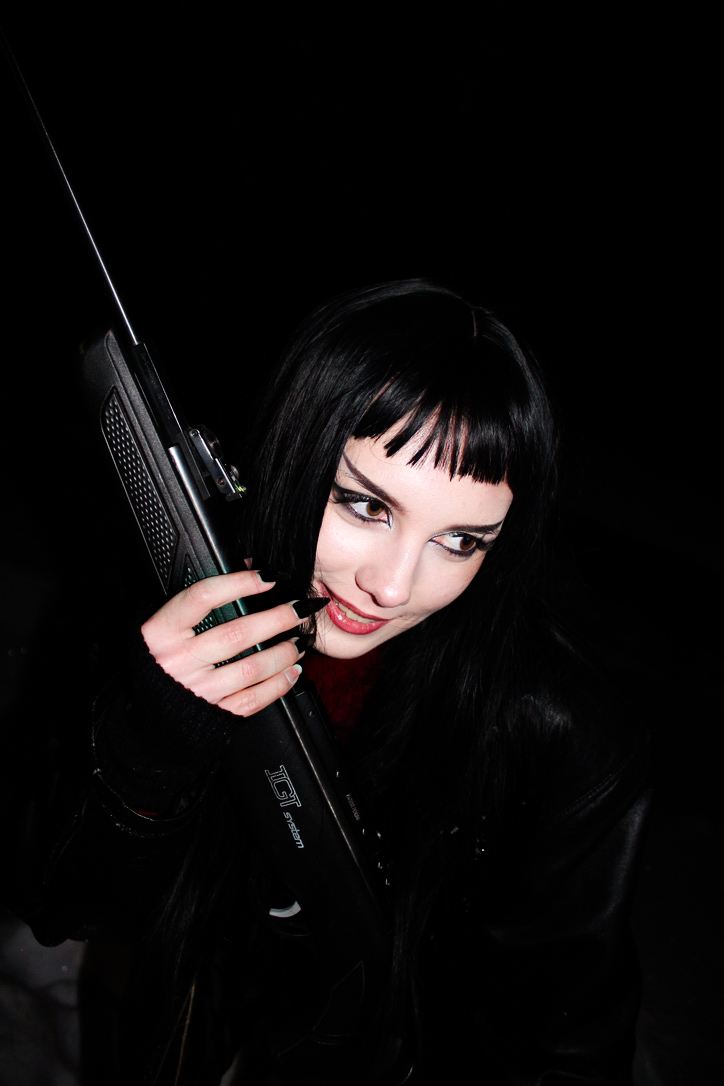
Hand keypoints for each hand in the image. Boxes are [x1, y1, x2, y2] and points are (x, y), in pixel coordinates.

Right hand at [140, 570, 325, 716]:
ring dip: (283, 653)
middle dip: (277, 618)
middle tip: (300, 608)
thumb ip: (200, 599)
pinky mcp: (214, 712)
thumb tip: (248, 568)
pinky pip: (253, 699)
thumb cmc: (158, 658)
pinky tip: (291, 671)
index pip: (203, 596)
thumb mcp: (165, 624)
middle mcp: (179, 661)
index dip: (239, 583)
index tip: (268, 578)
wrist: (143, 711)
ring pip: (251, 668)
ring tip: (299, 640)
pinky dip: (279, 684)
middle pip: (237, 633)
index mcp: (162, 632)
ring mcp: (198, 689)